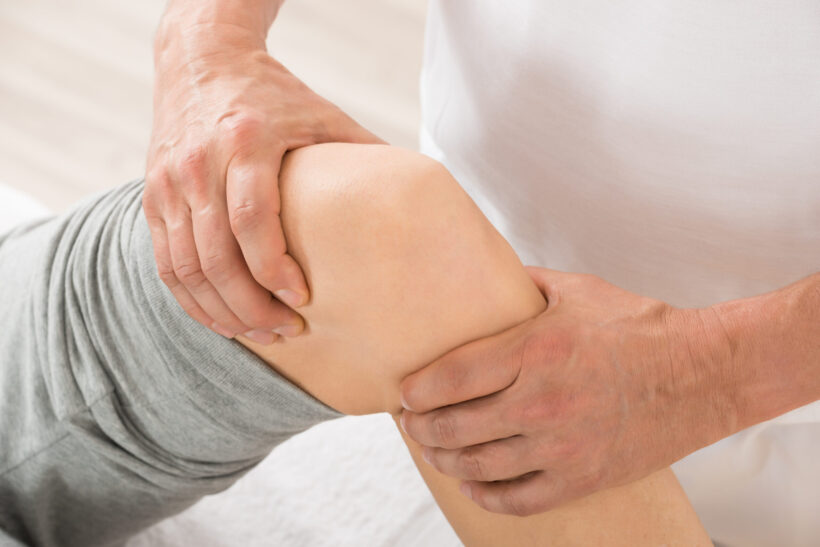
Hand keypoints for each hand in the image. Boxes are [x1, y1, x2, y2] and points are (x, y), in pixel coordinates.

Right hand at [144, 22, 380, 344]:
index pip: (252, 221)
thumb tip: (416, 197)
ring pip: (186, 268)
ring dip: (221, 312)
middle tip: (285, 331)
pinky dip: (190, 299)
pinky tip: (220, 318)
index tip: (302, 300)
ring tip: (259, 334)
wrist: (202, 61)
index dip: (274, 270)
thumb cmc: (273, 94)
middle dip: (250, 307)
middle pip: (216, 257)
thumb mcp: (323, 115)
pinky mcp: (154, 195)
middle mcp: (200, 163)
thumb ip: (362, 154)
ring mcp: (170, 182)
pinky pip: (165, 262)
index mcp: (246, 141)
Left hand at [400, 267, 736, 515]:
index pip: (448, 378)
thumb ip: (521, 285)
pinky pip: (516, 499)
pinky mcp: (581, 478)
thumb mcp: (574, 290)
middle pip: (453, 427)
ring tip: (432, 448)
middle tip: (409, 422)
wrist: (701, 373)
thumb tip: (482, 278)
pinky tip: (472, 480)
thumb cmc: (639, 327)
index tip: (403, 392)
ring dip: (442, 459)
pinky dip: (484, 493)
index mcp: (534, 350)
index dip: (414, 391)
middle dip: (419, 427)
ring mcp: (561, 448)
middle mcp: (541, 403)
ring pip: (476, 466)